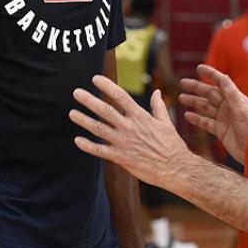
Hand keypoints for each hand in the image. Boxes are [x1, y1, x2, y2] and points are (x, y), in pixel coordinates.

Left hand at [70, 76, 191, 189]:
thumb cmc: (172, 145)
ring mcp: (123, 142)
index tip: (95, 79)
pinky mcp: (121, 157)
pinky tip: (77, 140)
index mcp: (140, 116)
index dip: (106, 86)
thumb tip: (156, 91)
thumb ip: (158, 106)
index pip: (120, 96)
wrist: (175, 168)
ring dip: (84, 120)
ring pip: (99, 129)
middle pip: (105, 110)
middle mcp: (129, 127)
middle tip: (76, 92)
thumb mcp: (166, 122)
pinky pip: (100, 151)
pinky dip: (88, 146)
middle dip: (89, 100)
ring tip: (71, 113)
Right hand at [178, 64, 247, 162]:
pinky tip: (187, 115)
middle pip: (209, 93)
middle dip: (196, 88)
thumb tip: (223, 77)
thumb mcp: (241, 108)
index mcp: (234, 98)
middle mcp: (228, 106)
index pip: (221, 82)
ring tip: (182, 98)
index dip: (210, 74)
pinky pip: (205, 122)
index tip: (198, 68)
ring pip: (205, 107)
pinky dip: (196, 119)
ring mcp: (224, 119)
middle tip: (182, 83)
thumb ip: (231, 93)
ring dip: (194, 102)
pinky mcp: (220, 131)